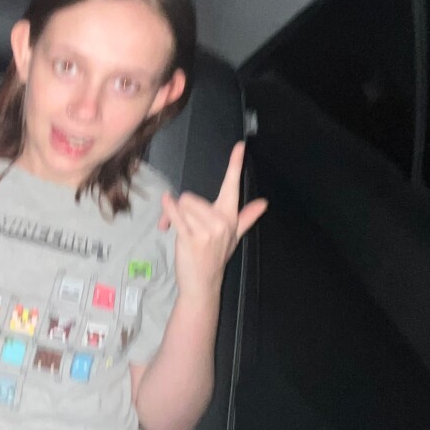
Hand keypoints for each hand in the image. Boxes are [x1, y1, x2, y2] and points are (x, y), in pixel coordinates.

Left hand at [158, 141, 266, 302]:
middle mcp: (221, 222)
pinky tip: (166, 208)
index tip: (239, 146)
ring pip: (182, 205)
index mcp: (229, 217)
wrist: (203, 283)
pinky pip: (176, 214)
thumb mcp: (233, 236)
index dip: (235, 164)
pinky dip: (168, 209)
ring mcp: (207, 230)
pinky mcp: (190, 238)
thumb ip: (247, 216)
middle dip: (183, 209)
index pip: (233, 186)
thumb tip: (263, 203)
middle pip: (192, 197)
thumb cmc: (215, 257)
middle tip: (183, 224)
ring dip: (174, 216)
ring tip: (179, 231)